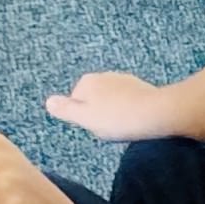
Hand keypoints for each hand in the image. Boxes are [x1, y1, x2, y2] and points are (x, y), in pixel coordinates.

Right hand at [46, 70, 175, 143]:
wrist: (156, 113)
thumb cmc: (117, 118)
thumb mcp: (86, 118)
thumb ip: (66, 109)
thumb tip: (48, 101)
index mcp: (86, 81)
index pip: (75, 100)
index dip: (83, 116)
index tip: (95, 127)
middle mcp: (102, 75)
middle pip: (93, 98)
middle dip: (99, 112)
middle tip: (110, 128)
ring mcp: (122, 78)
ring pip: (110, 98)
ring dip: (114, 110)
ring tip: (123, 126)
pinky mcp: (139, 86)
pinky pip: (126, 99)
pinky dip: (127, 108)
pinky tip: (135, 120)